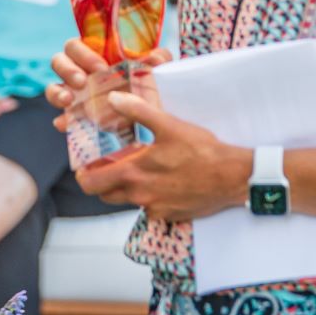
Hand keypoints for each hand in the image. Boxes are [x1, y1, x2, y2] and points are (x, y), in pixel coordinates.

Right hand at [45, 38, 168, 132]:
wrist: (150, 115)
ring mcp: (75, 94)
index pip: (76, 46)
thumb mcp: (157, 70)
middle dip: (67, 70)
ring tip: (68, 101)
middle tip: (82, 82)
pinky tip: (66, 124)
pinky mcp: (77, 116)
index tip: (101, 67)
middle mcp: (79, 71)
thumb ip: (159, 59)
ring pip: (53, 88)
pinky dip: (62, 120)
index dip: (83, 53)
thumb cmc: (149, 84)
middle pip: (59, 62)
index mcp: (93, 54)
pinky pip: (62, 117)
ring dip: (56, 93)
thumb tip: (155, 57)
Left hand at [74, 91, 250, 221]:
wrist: (232, 177)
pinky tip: (158, 181)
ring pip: (126, 202)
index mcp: (134, 173)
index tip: (84, 165)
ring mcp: (155, 208)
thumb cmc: (202, 151)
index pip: (91, 183)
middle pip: (104, 195)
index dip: (83, 175)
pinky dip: (147, 197)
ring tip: (131, 171)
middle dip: (99, 182)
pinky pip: (148, 209)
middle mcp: (140, 195)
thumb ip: (138, 111)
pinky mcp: (170, 216)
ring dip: (122, 189)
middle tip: (104, 167)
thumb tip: (113, 99)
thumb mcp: (169, 125)